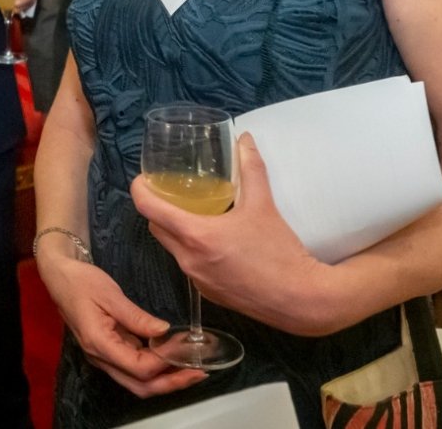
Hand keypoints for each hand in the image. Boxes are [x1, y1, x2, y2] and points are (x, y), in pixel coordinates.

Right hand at [34, 242, 205, 396]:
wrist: (59, 276)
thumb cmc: (81, 281)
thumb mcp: (110, 294)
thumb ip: (137, 317)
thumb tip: (164, 332)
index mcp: (99, 343)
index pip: (139, 367)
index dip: (165, 360)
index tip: (183, 345)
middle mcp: (101, 358)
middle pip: (140, 386)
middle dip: (171, 383)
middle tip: (198, 372)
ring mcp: (104, 357)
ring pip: (137, 382)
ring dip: (165, 379)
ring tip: (190, 368)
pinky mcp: (108, 350)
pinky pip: (133, 369)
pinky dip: (154, 368)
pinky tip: (170, 357)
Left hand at [131, 134, 331, 334]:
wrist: (301, 301)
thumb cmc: (279, 252)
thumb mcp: (264, 205)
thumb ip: (251, 169)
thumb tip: (245, 140)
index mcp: (196, 236)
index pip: (149, 209)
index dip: (140, 190)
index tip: (143, 178)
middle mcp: (188, 260)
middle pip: (156, 228)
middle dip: (157, 208)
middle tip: (169, 190)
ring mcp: (197, 280)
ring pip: (172, 248)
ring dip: (175, 230)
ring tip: (191, 212)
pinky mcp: (208, 294)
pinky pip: (189, 266)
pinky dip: (191, 250)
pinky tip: (212, 241)